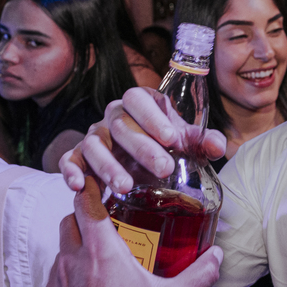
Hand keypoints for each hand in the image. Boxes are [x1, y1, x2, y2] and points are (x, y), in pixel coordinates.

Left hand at [43, 177, 222, 286]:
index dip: (90, 186)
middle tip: (109, 219)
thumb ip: (197, 275)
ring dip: (78, 246)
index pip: (85, 202)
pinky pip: (58, 277)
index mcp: (100, 252)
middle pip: (69, 221)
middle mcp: (73, 261)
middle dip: (85, 215)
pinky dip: (72, 274)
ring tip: (103, 258)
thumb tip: (217, 256)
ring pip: (62, 249)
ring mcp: (57, 283)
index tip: (100, 179)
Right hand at [60, 88, 225, 194]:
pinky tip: (79, 186)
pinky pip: (69, 160)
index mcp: (139, 105)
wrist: (143, 164)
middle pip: (120, 125)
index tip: (172, 139)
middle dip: (141, 148)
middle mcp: (113, 117)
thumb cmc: (167, 147)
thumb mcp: (188, 143)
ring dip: (108, 166)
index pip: (139, 99)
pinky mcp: (79, 157)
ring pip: (94, 145)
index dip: (153, 117)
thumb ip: (205, 142)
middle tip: (164, 169)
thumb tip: (216, 146)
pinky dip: (71, 172)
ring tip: (126, 187)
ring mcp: (94, 137)